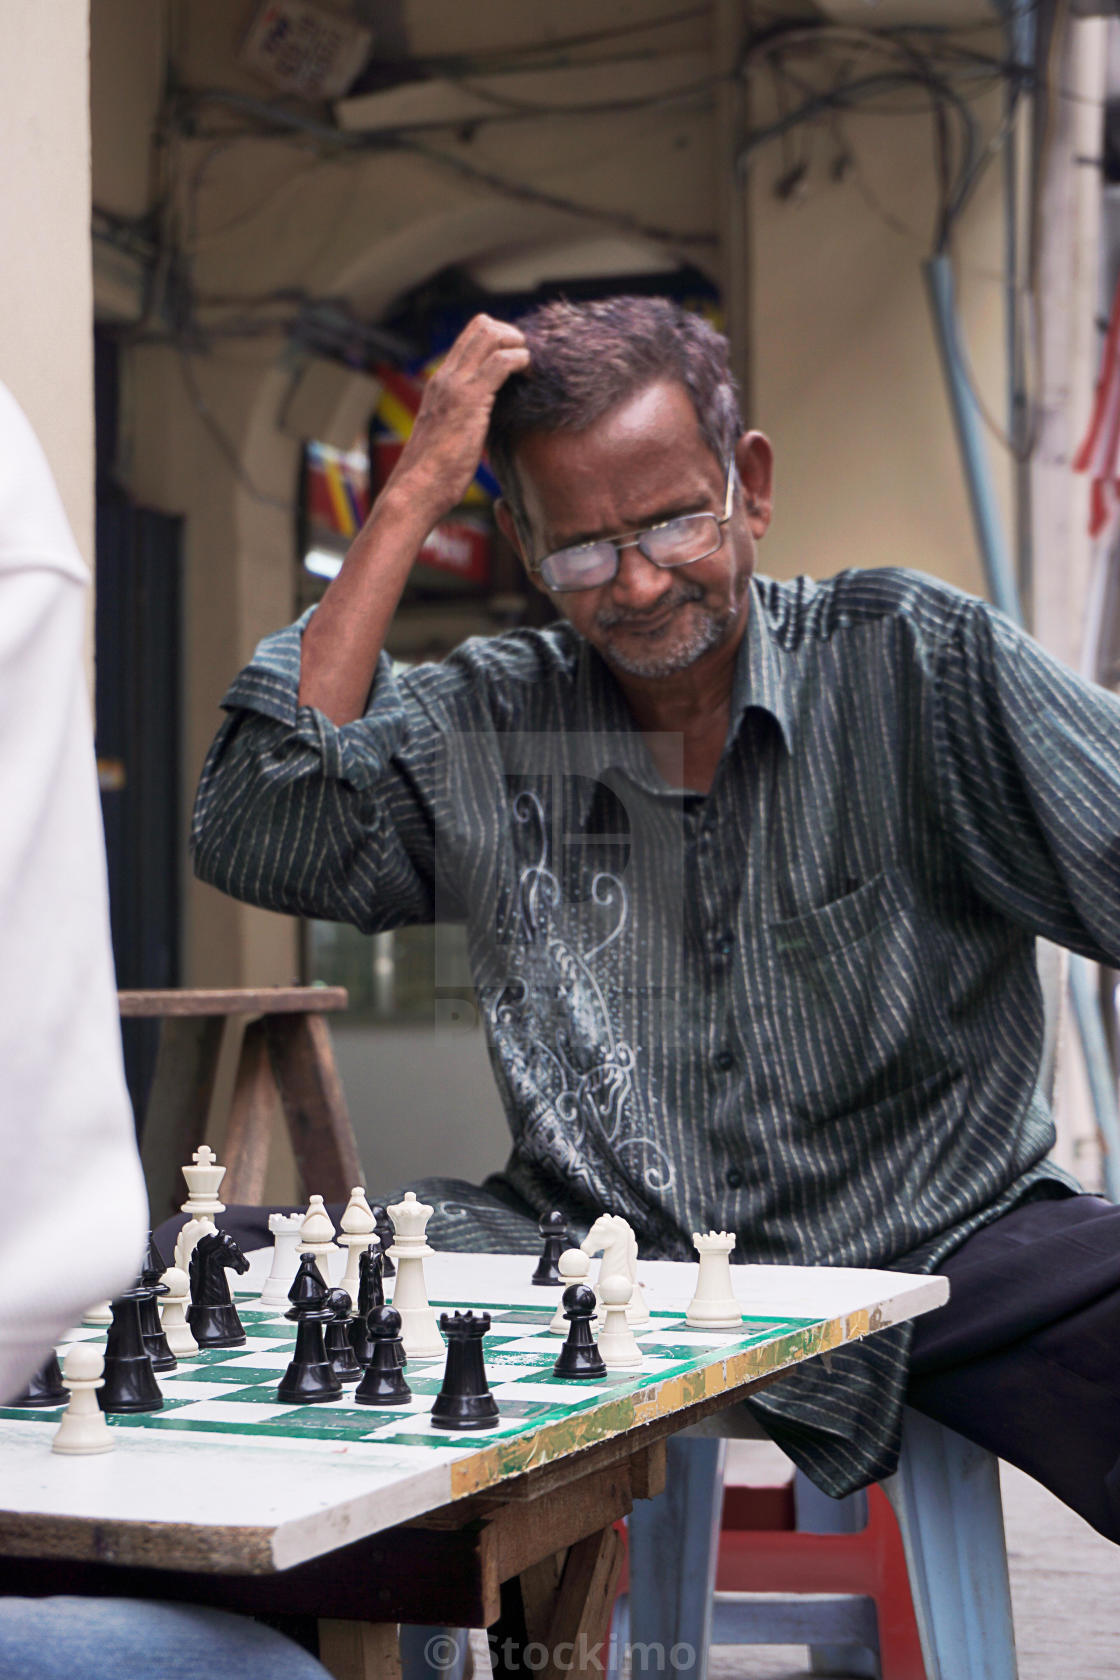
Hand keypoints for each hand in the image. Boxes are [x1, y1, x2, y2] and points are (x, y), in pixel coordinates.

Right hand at [386, 314, 528, 520]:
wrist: (417, 488)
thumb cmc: (435, 474)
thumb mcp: (450, 435)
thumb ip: (466, 419)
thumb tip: (486, 424)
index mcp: (440, 383)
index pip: (470, 337)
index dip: (499, 339)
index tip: (516, 361)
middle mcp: (446, 377)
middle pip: (482, 325)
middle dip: (513, 335)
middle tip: (528, 362)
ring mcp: (456, 385)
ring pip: (492, 335)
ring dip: (519, 346)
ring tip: (531, 370)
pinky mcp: (470, 400)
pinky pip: (501, 363)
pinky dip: (521, 362)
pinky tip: (530, 378)